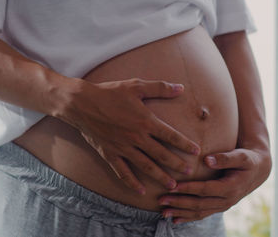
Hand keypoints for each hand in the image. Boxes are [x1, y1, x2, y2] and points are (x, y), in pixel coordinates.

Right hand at [54, 77, 200, 194]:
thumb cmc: (110, 92)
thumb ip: (160, 88)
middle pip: (162, 155)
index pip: (170, 135)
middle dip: (177, 164)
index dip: (185, 144)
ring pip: (146, 166)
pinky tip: (141, 191)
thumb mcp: (136, 86)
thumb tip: (181, 88)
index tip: (196, 151)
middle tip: (189, 173)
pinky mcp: (110, 154)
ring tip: (172, 185)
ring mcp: (123, 148)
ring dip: (160, 177)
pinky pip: (123, 172)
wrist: (81, 104)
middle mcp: (137, 137)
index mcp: (145, 121)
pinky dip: (132, 183)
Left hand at [158, 146, 271, 223]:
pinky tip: (174, 220)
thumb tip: (207, 159)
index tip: (173, 186)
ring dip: (180, 213)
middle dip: (179, 203)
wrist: (258, 171)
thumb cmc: (248, 160)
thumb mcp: (241, 156)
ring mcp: (223, 206)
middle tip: (161, 200)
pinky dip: (188, 218)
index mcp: (231, 187)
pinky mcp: (219, 207)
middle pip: (199, 204)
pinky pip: (202, 215)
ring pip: (199, 212)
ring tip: (163, 213)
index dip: (189, 188)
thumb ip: (225, 158)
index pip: (205, 189)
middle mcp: (227, 200)